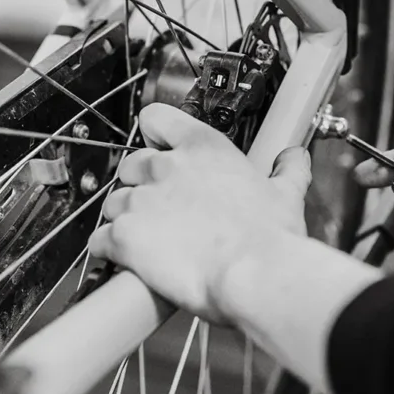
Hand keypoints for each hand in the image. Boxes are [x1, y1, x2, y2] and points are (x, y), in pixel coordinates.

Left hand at [88, 103, 311, 323]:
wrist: (256, 274)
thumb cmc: (270, 237)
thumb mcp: (287, 194)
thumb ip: (287, 171)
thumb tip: (294, 158)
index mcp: (202, 148)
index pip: (156, 118)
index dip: (155, 135)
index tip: (159, 148)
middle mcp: (165, 168)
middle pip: (130, 166)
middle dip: (140, 186)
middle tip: (162, 209)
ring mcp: (140, 201)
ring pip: (113, 203)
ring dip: (125, 219)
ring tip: (149, 241)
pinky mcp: (124, 237)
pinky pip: (100, 239)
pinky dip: (109, 249)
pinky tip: (128, 261)